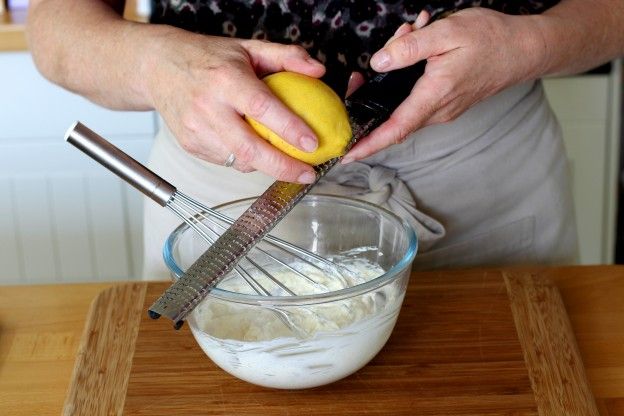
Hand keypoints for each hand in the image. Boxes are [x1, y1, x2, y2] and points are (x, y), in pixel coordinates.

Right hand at [143, 30, 325, 182]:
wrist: (158, 67)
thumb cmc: (207, 58)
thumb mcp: (248, 48)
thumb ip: (286, 56)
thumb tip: (318, 70)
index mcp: (225, 80)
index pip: (262, 108)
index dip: (289, 129)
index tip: (312, 143)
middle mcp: (208, 107)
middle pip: (249, 149)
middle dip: (283, 167)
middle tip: (307, 174)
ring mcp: (196, 130)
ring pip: (239, 161)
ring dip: (266, 165)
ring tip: (286, 162)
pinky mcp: (190, 145)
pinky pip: (226, 161)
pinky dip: (245, 160)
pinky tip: (256, 151)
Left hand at [343, 8, 545, 161]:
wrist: (526, 49)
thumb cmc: (491, 39)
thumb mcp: (447, 33)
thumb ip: (410, 48)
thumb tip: (379, 62)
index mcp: (435, 96)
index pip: (395, 128)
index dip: (369, 144)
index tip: (347, 155)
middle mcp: (438, 111)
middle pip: (392, 115)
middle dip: (370, 99)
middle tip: (360, 77)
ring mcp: (443, 110)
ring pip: (403, 104)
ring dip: (391, 80)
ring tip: (403, 38)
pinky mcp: (447, 103)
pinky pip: (417, 98)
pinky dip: (405, 78)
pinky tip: (415, 46)